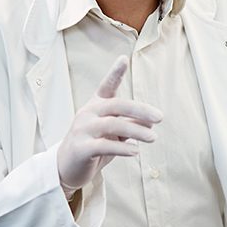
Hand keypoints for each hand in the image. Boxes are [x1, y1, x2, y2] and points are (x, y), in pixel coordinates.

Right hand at [56, 55, 162, 195]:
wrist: (67, 167)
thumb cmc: (95, 145)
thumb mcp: (115, 133)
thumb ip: (130, 124)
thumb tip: (150, 121)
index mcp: (96, 105)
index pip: (107, 85)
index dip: (115, 72)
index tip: (124, 59)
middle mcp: (88, 113)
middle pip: (117, 105)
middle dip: (140, 110)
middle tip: (159, 117)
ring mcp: (82, 129)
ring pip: (113, 125)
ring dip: (136, 131)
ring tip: (153, 138)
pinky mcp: (81, 148)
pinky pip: (104, 145)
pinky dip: (122, 147)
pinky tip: (135, 151)